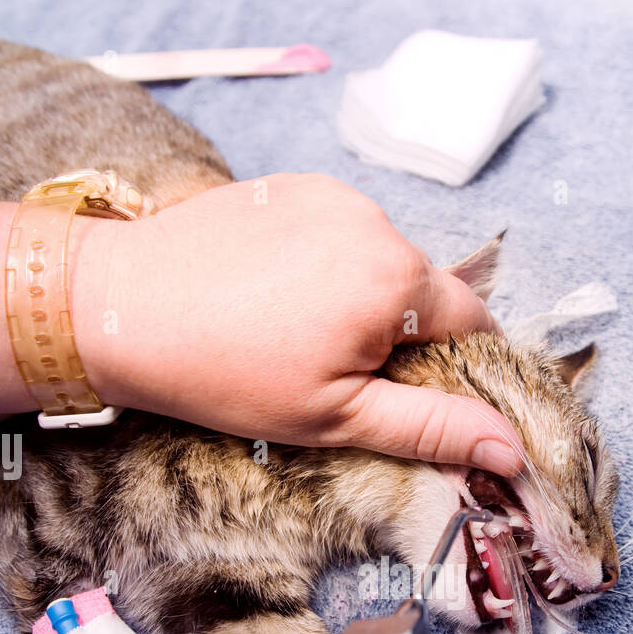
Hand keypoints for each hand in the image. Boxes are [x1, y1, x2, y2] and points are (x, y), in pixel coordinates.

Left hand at [73, 174, 522, 475]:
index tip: (412, 393)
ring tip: (294, 335)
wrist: (119, 307)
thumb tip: (513, 449)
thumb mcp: (337, 418)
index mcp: (397, 279)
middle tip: (332, 375)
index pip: (472, 321)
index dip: (454, 365)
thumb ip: (432, 428)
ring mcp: (332, 195)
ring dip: (362, 297)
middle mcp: (376, 221)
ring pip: (380, 261)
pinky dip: (325, 264)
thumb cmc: (227, 375)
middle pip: (424, 290)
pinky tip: (275, 296)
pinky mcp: (292, 184)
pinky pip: (338, 231)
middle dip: (398, 333)